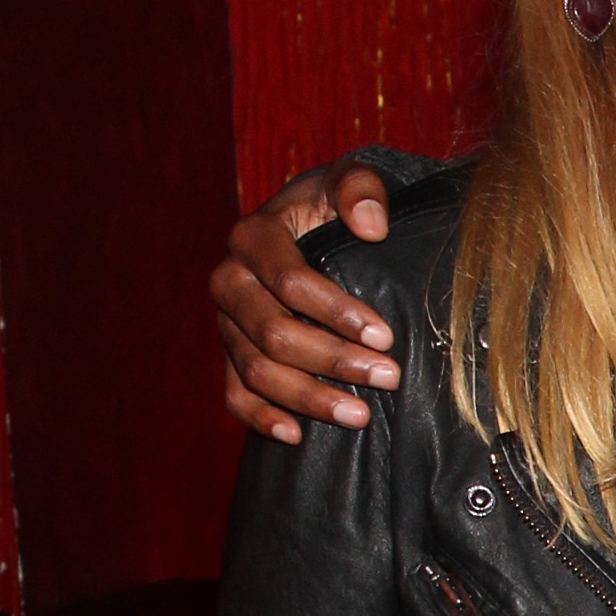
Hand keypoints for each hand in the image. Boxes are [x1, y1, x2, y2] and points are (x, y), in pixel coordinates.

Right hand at [212, 160, 399, 442]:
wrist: (312, 228)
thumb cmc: (337, 205)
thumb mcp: (353, 179)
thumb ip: (360, 188)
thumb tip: (372, 225)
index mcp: (254, 236)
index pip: (289, 280)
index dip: (336, 310)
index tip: (385, 334)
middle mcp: (230, 280)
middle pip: (272, 332)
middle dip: (333, 359)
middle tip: (388, 377)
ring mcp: (227, 323)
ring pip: (256, 370)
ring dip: (308, 397)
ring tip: (360, 415)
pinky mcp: (231, 354)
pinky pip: (235, 393)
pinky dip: (261, 418)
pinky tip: (297, 436)